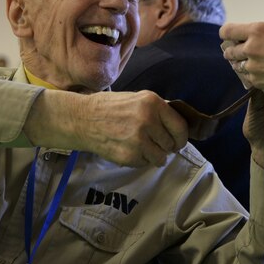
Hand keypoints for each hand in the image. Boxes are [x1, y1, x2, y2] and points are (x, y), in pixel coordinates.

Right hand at [25, 89, 188, 166]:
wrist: (83, 119)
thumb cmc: (110, 108)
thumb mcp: (137, 99)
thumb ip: (158, 111)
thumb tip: (177, 126)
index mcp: (153, 102)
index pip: (180, 127)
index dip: (181, 137)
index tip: (177, 142)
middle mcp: (148, 120)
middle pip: (171, 144)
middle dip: (165, 147)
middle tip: (153, 143)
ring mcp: (139, 139)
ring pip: (160, 157)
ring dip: (154, 156)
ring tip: (141, 147)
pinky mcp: (130, 155)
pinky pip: (145, 163)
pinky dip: (140, 160)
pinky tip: (128, 149)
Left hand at [219, 22, 263, 96]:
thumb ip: (257, 35)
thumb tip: (239, 41)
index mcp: (257, 30)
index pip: (227, 31)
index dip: (226, 35)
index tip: (228, 37)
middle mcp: (251, 47)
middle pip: (229, 51)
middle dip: (233, 52)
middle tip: (240, 53)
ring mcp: (252, 66)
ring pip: (237, 66)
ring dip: (243, 65)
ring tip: (258, 64)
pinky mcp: (256, 81)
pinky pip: (248, 78)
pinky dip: (254, 76)